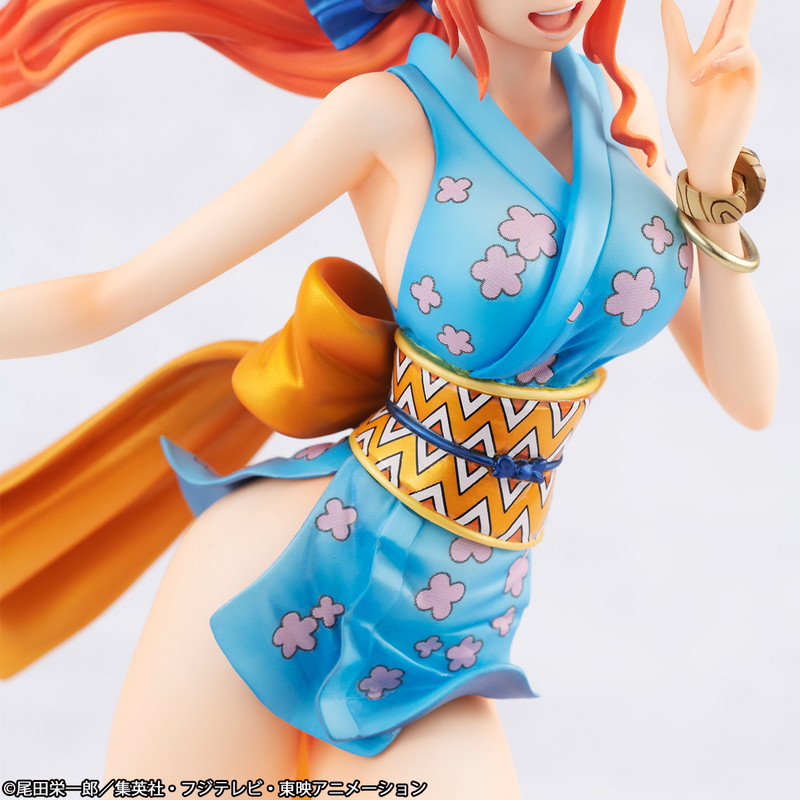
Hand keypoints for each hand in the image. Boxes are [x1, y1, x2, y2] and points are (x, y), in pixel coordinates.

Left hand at [661, 0, 759, 192]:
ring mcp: (741, 68)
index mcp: (711, 55)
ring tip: (694, 81)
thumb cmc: (689, 119)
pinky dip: (724, 60)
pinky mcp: (750, 80)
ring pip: (736, 34)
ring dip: (712, 54)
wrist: (701, 153)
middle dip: (742, 0)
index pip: (722, 16)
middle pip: (740, 15)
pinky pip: (745, 54)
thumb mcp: (677, 71)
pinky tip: (706, 74)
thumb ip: (675, 36)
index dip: (727, 0)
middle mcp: (729, 57)